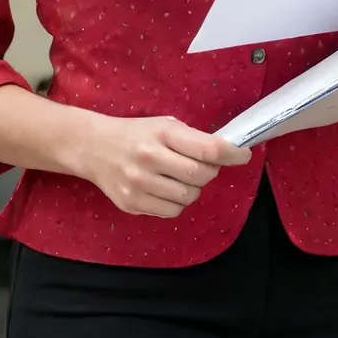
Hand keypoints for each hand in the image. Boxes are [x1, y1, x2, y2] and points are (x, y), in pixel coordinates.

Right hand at [77, 114, 250, 218]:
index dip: (233, 154)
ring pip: (188, 197)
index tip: (243, 155)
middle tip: (202, 166)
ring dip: (193, 189)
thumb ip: (192, 139)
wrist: (93, 148)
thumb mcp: (163, 126)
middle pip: (201, 176)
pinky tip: (166, 189)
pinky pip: (171, 211)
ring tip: (180, 178)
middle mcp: (149, 158)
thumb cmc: (136, 134)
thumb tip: (227, 155)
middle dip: (210, 172)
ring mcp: (139, 184)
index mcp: (162, 134)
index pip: (209, 149)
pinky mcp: (132, 204)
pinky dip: (177, 202)